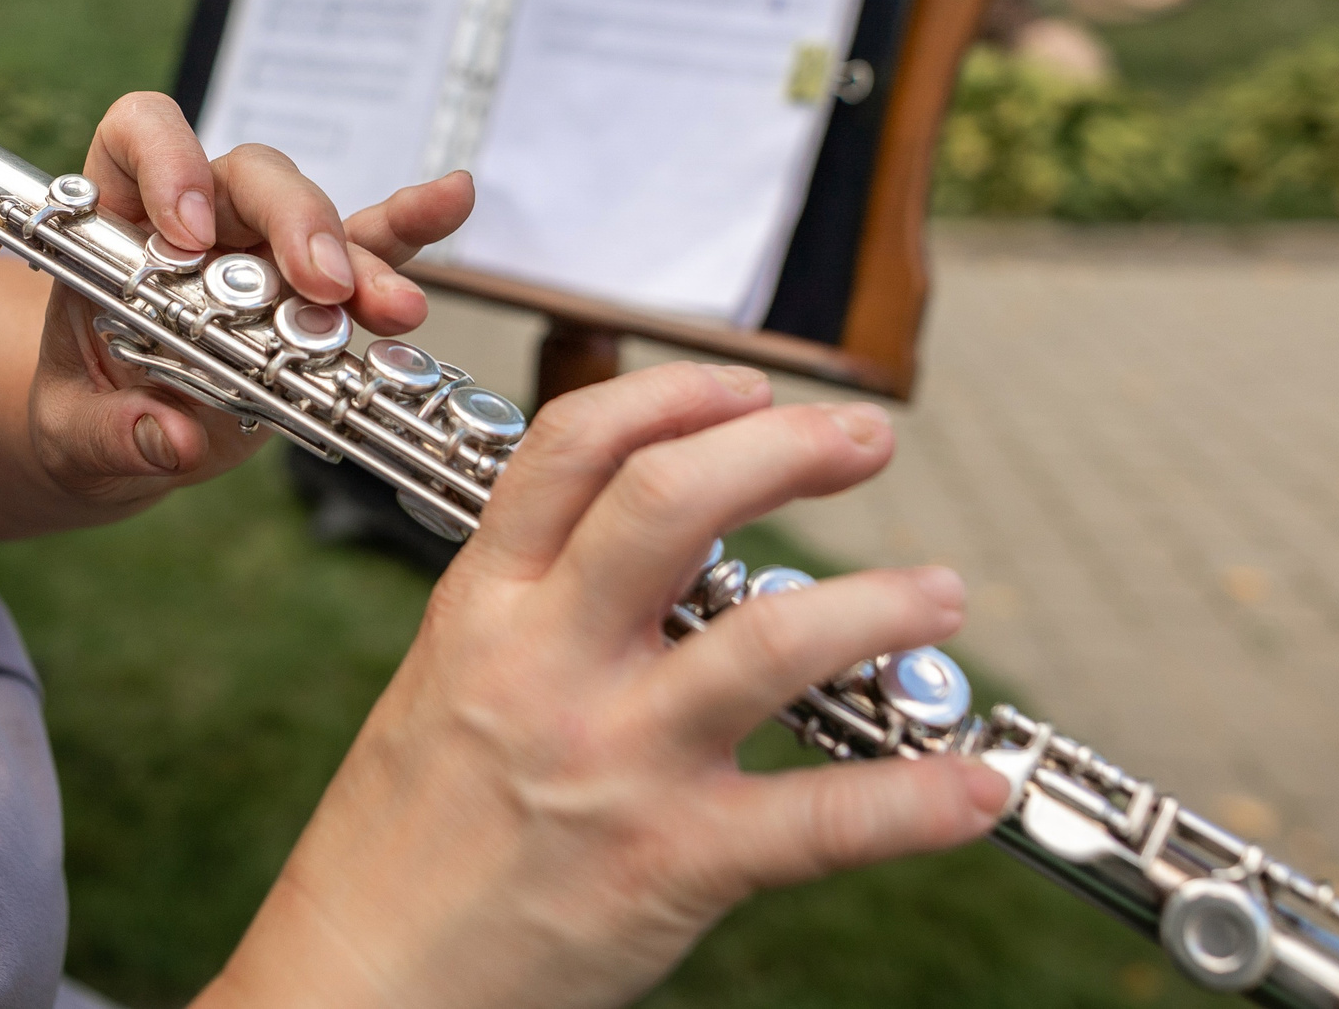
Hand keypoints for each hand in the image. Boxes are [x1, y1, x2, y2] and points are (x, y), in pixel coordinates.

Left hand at [26, 91, 473, 517]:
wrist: (123, 430)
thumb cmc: (87, 406)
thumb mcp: (71, 427)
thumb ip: (110, 431)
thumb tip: (172, 439)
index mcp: (118, 217)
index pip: (139, 137)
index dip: (165, 161)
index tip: (186, 234)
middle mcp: (196, 213)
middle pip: (248, 175)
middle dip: (291, 222)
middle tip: (315, 286)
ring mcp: (260, 246)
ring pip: (313, 216)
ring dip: (357, 261)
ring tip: (394, 311)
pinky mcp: (309, 289)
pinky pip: (365, 245)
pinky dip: (409, 228)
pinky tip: (453, 199)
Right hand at [203, 364, 1008, 1008]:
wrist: (362, 979)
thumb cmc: (407, 833)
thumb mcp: (446, 675)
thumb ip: (537, 598)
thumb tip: (652, 527)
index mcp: (483, 606)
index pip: (575, 449)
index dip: (677, 396)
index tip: (750, 388)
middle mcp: (546, 664)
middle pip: (672, 502)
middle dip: (787, 447)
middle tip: (864, 441)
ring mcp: (611, 762)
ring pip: (764, 642)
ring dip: (877, 606)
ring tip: (941, 594)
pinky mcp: (667, 865)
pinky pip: (816, 823)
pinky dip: (916, 802)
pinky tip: (976, 787)